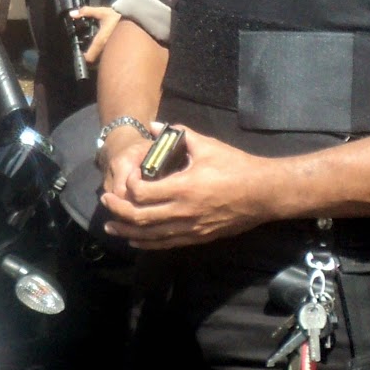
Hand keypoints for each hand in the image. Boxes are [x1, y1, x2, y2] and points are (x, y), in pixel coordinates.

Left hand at [74, 5, 119, 64]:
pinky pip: (112, 57)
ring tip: (100, 50)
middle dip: (93, 57)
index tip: (82, 53)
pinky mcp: (122, 52)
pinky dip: (110, 55)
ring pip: (104, 59)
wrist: (137, 20)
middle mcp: (107, 49)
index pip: (89, 58)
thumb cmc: (118, 17)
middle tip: (90, 51)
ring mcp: (115, 52)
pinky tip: (111, 49)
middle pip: (96, 61)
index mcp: (100, 41)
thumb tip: (72, 14)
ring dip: (101, 56)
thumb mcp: (101, 12)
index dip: (84, 56)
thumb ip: (86, 11)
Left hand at [99, 125, 272, 248]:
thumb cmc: (236, 166)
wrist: (264, 193)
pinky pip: (167, 243)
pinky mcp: (199, 237)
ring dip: (128, 232)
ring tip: (110, 227)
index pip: (143, 193)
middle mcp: (184, 211)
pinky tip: (135, 240)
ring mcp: (191, 228)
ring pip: (151, 235)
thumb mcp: (207, 145)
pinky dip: (147, 243)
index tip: (126, 177)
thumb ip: (177, 134)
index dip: (128, 186)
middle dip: (119, 210)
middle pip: (141, 217)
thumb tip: (153, 125)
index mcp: (184, 187)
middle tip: (105, 202)